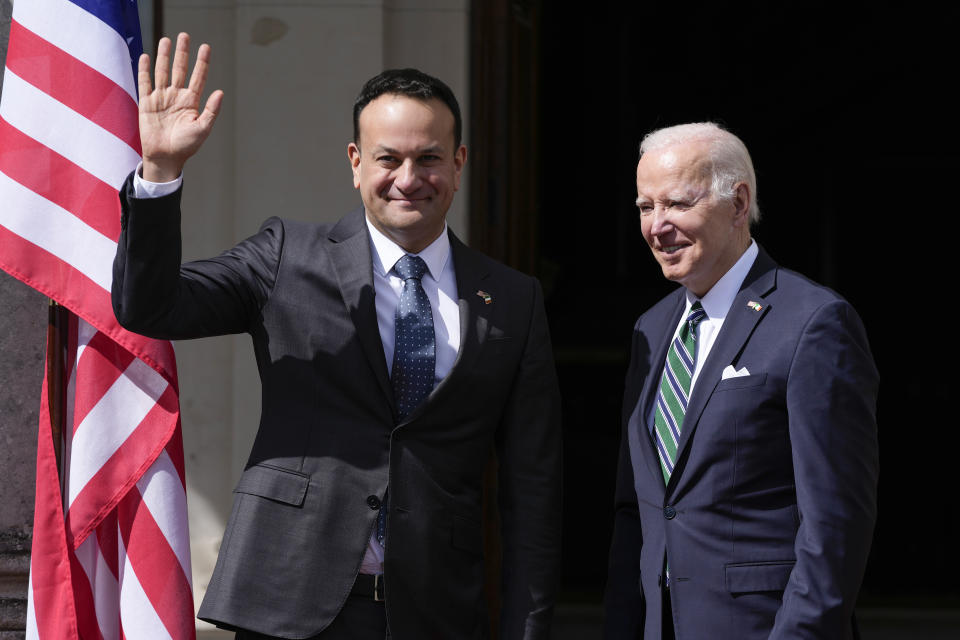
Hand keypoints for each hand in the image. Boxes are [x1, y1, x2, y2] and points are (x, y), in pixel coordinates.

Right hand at [138, 33, 222, 181]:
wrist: (166, 157)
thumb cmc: (186, 146)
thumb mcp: (202, 128)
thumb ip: (211, 111)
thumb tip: (220, 92)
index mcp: (191, 102)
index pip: (198, 77)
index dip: (202, 62)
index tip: (206, 47)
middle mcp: (176, 97)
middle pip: (180, 69)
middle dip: (182, 53)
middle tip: (185, 36)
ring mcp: (161, 98)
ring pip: (162, 72)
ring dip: (164, 57)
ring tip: (167, 40)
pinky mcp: (146, 103)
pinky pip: (145, 83)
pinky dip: (145, 70)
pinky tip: (146, 56)